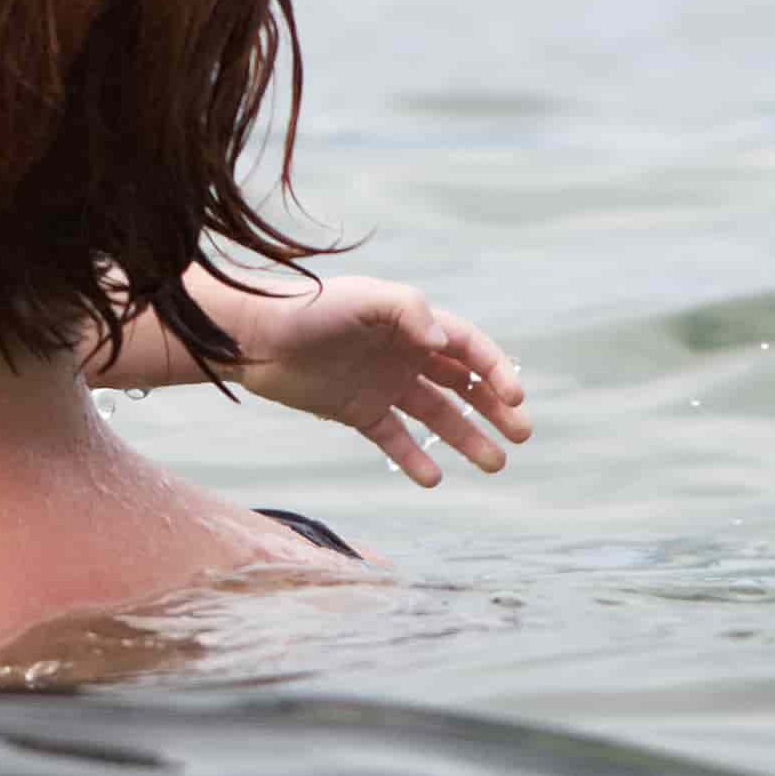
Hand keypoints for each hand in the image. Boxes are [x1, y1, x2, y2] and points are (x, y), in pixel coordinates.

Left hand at [237, 276, 528, 489]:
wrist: (252, 336)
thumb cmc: (308, 308)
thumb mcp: (363, 298)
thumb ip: (408, 311)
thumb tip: (442, 342)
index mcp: (411, 322)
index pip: (468, 347)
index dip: (496, 369)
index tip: (515, 398)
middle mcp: (404, 353)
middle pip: (464, 383)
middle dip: (496, 407)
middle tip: (523, 434)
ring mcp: (384, 384)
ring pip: (438, 414)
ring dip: (467, 437)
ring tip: (495, 464)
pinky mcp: (358, 411)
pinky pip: (395, 439)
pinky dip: (415, 458)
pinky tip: (433, 477)